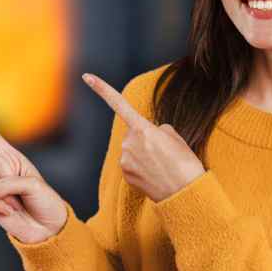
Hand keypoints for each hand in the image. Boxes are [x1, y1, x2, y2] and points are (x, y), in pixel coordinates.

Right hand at [0, 106, 68, 243]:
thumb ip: (5, 185)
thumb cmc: (44, 201)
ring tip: (17, 203)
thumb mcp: (31, 185)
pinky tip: (8, 211)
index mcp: (14, 158)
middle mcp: (1, 170)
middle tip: (23, 191)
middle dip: (8, 178)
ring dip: (3, 194)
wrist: (47, 228)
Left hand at [81, 73, 205, 202]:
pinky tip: (154, 174)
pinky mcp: (125, 174)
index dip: (101, 89)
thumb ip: (158, 130)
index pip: (118, 104)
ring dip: (144, 154)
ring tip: (162, 165)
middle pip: (133, 133)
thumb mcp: (176, 138)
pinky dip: (141, 168)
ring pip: (132, 150)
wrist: (185, 193)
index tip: (86, 76)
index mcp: (143, 128)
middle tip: (164, 153)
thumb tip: (150, 135)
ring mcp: (125, 159)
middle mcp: (129, 142)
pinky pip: (131, 164)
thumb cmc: (185, 163)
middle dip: (145, 139)